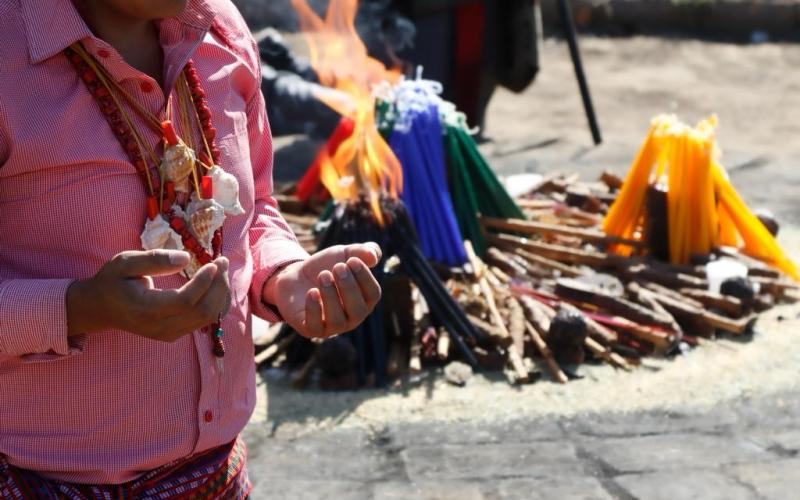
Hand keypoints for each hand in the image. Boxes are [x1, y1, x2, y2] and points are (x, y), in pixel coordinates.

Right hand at [67, 250, 230, 341]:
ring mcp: (168, 334)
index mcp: (145, 309)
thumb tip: (186, 258)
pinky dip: (216, 302)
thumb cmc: (112, 281)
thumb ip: (154, 260)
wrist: (101, 309)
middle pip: (202, 311)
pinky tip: (215, 284)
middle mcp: (159, 327)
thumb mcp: (124, 262)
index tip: (214, 262)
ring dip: (220, 294)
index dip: (204, 282)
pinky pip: (203, 321)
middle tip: (222, 262)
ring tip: (220, 270)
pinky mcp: (174, 334)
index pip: (185, 301)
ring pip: (207, 318)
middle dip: (218, 286)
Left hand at [263, 243, 381, 338]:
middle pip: (358, 310)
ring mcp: (331, 326)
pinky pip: (315, 327)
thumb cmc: (325, 267)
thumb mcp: (343, 254)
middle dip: (349, 288)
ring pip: (338, 321)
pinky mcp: (310, 329)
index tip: (352, 260)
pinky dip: (314, 310)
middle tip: (338, 267)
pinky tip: (311, 292)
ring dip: (331, 296)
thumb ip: (362, 251)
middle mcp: (351, 318)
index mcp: (363, 300)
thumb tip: (374, 256)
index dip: (365, 278)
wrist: (295, 276)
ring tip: (323, 275)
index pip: (373, 294)